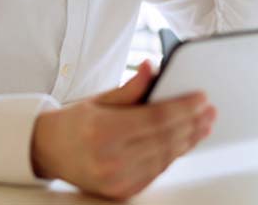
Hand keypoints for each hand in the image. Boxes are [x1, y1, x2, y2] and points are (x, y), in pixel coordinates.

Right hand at [31, 61, 215, 199]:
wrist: (48, 151)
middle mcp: (110, 159)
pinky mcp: (122, 191)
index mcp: (103, 131)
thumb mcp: (100, 98)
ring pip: (165, 157)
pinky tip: (184, 141)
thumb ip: (131, 87)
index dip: (183, 107)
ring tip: (203, 124)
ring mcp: (116, 179)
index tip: (201, 97)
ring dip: (188, 140)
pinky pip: (157, 171)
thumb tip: (153, 67)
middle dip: (192, 123)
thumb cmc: (75, 122)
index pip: (155, 118)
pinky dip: (173, 155)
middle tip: (209, 109)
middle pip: (164, 139)